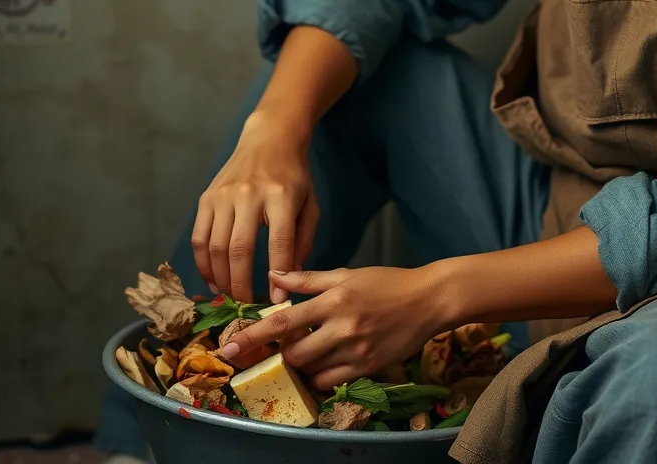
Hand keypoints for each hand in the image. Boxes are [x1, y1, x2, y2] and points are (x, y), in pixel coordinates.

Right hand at [191, 114, 318, 303]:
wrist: (269, 139)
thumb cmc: (294, 176)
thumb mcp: (310, 204)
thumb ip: (302, 241)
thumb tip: (288, 279)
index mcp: (282, 196)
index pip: (279, 243)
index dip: (278, 276)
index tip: (276, 300)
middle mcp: (249, 194)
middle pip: (240, 250)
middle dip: (241, 285)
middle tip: (246, 305)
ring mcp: (224, 195)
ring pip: (215, 248)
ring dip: (220, 279)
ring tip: (229, 297)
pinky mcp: (206, 197)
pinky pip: (199, 238)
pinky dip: (203, 264)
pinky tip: (212, 280)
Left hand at [218, 267, 449, 388]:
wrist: (428, 300)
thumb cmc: (386, 282)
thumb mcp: (348, 274)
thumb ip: (309, 279)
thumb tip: (275, 276)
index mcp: (334, 299)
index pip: (284, 322)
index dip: (253, 336)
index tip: (228, 349)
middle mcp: (342, 327)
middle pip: (294, 354)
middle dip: (284, 353)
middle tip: (288, 344)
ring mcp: (356, 350)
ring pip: (312, 371)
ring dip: (303, 365)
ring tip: (310, 351)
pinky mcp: (368, 367)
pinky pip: (332, 381)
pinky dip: (322, 376)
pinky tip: (327, 362)